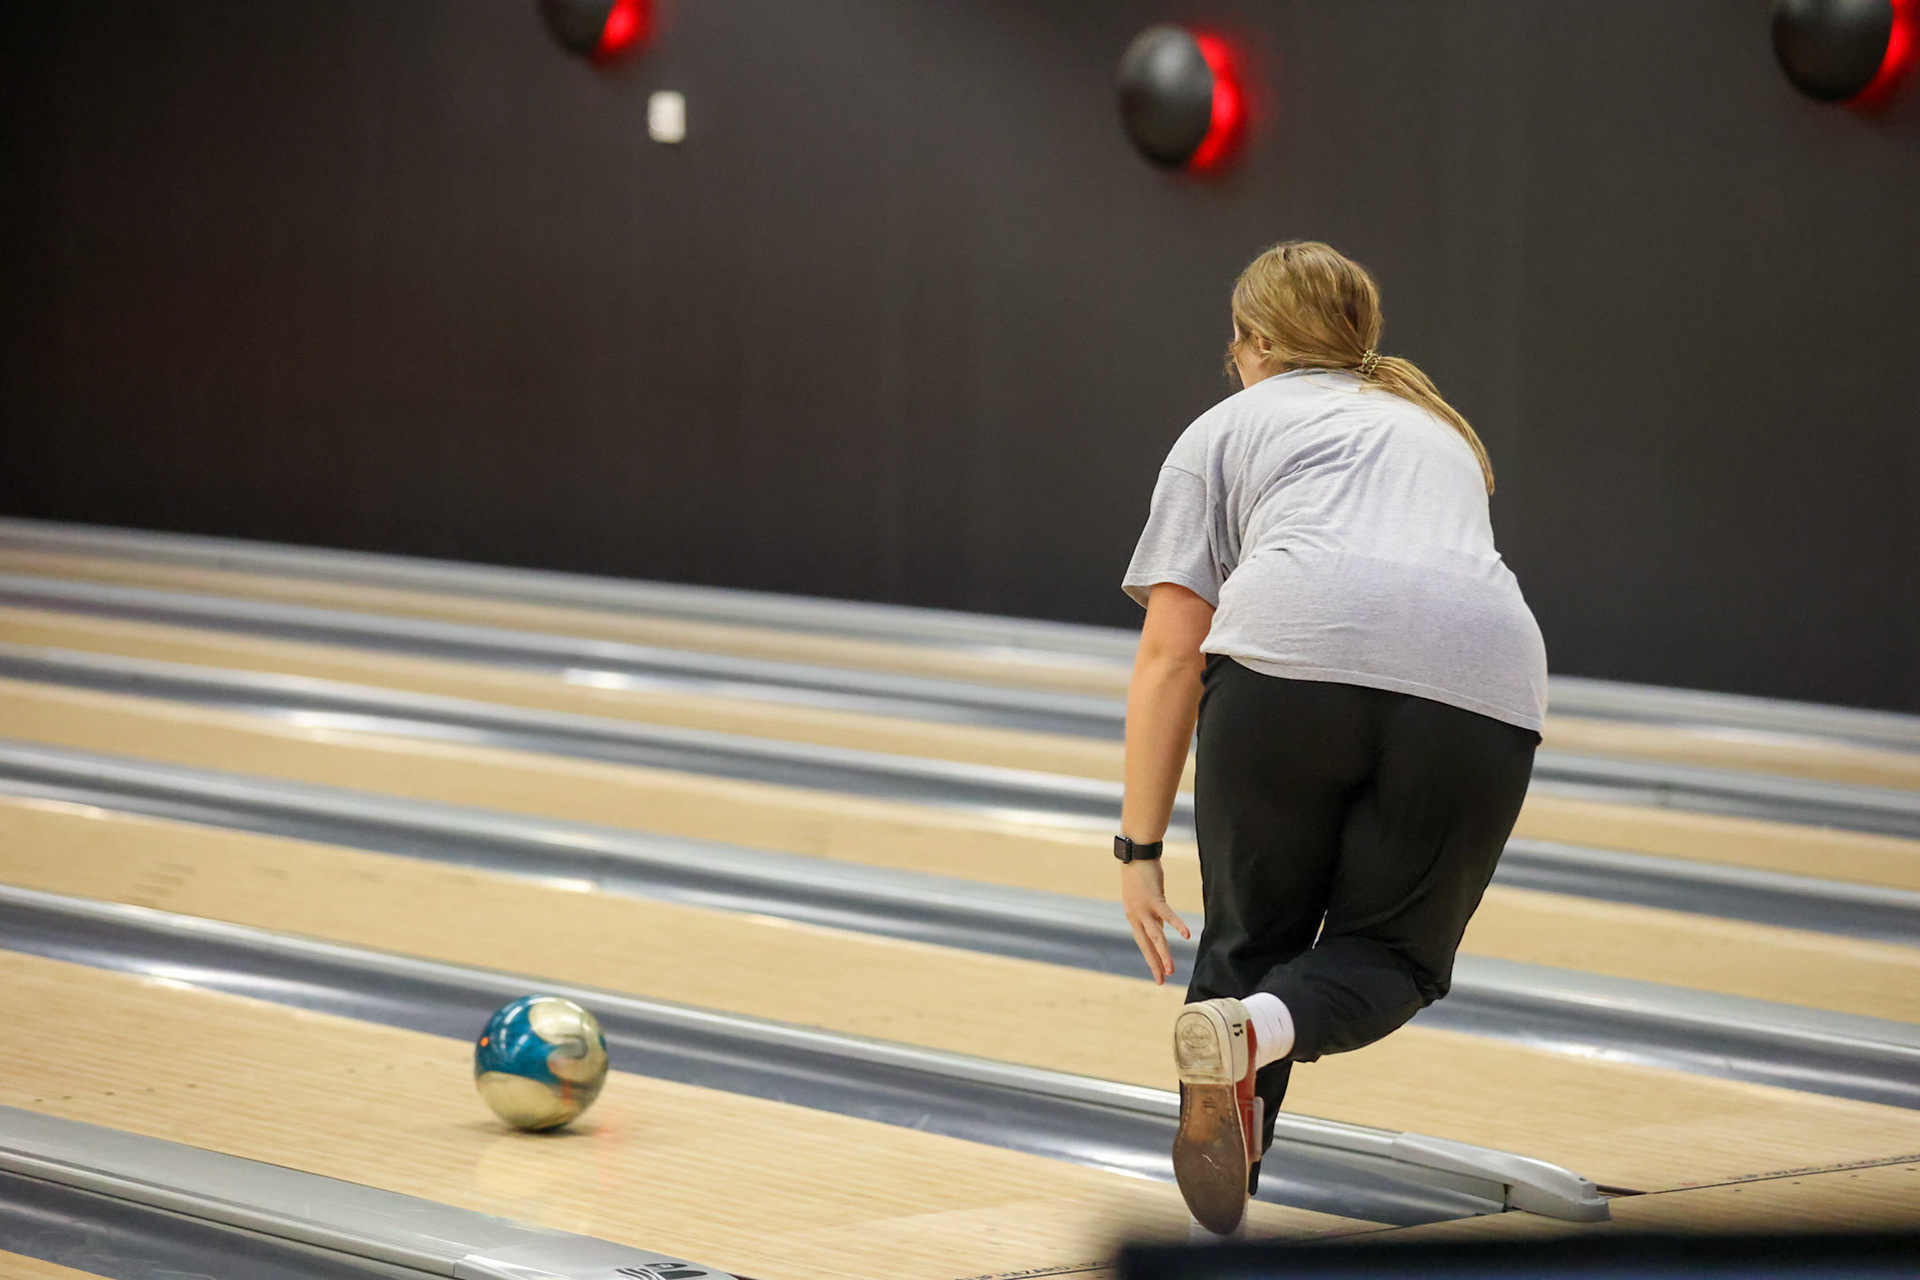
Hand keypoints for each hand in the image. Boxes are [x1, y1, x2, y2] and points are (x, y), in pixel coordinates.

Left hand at [1120, 858, 1190, 984]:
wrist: (1136, 855)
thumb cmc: (1142, 875)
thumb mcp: (1146, 900)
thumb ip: (1154, 915)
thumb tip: (1163, 930)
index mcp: (1134, 917)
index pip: (1143, 943)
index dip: (1151, 960)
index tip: (1159, 976)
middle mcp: (1136, 916)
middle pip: (1147, 944)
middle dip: (1155, 963)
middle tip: (1162, 980)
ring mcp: (1144, 908)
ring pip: (1155, 935)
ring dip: (1163, 953)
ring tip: (1170, 969)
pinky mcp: (1154, 898)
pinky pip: (1167, 914)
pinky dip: (1176, 925)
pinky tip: (1185, 936)